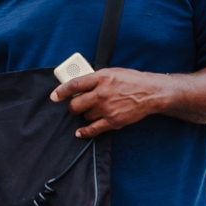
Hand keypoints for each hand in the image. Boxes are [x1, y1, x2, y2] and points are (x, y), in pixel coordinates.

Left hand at [50, 67, 164, 137]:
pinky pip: (94, 129)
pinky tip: (80, 132)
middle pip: (76, 104)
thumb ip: (95, 78)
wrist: (151, 93)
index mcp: (101, 78)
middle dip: (73, 106)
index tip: (54, 96)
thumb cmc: (131, 80)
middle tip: (76, 105)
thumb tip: (79, 85)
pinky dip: (85, 132)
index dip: (61, 91)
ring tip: (93, 110)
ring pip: (85, 116)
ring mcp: (107, 108)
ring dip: (85, 114)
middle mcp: (102, 93)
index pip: (75, 84)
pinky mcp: (114, 121)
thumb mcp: (111, 72)